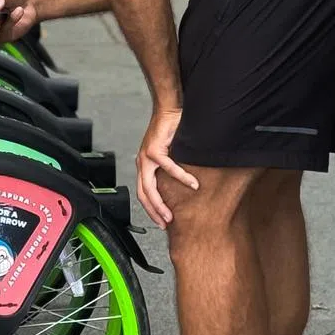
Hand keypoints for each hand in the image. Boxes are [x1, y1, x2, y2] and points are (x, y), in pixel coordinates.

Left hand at [136, 107, 197, 225]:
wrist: (169, 110)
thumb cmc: (172, 130)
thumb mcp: (170, 154)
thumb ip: (173, 169)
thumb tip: (187, 187)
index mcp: (145, 166)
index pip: (143, 193)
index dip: (150, 209)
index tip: (161, 221)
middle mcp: (142, 163)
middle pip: (143, 194)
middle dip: (153, 212)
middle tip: (165, 224)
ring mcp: (146, 157)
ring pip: (150, 187)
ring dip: (161, 203)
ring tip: (171, 215)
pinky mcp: (154, 149)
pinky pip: (168, 168)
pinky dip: (181, 178)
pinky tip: (192, 184)